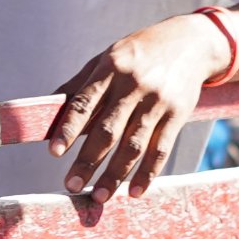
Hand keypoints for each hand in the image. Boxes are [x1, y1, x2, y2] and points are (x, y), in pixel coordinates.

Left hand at [45, 15, 225, 202]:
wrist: (191, 42)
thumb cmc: (139, 53)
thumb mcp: (108, 57)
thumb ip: (80, 85)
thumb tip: (47, 111)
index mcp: (110, 69)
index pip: (85, 103)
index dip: (68, 129)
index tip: (54, 152)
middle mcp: (133, 85)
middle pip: (107, 130)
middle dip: (88, 161)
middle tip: (71, 185)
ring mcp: (157, 101)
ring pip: (133, 145)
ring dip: (115, 174)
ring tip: (99, 196)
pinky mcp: (177, 114)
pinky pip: (161, 149)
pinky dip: (148, 173)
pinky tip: (134, 192)